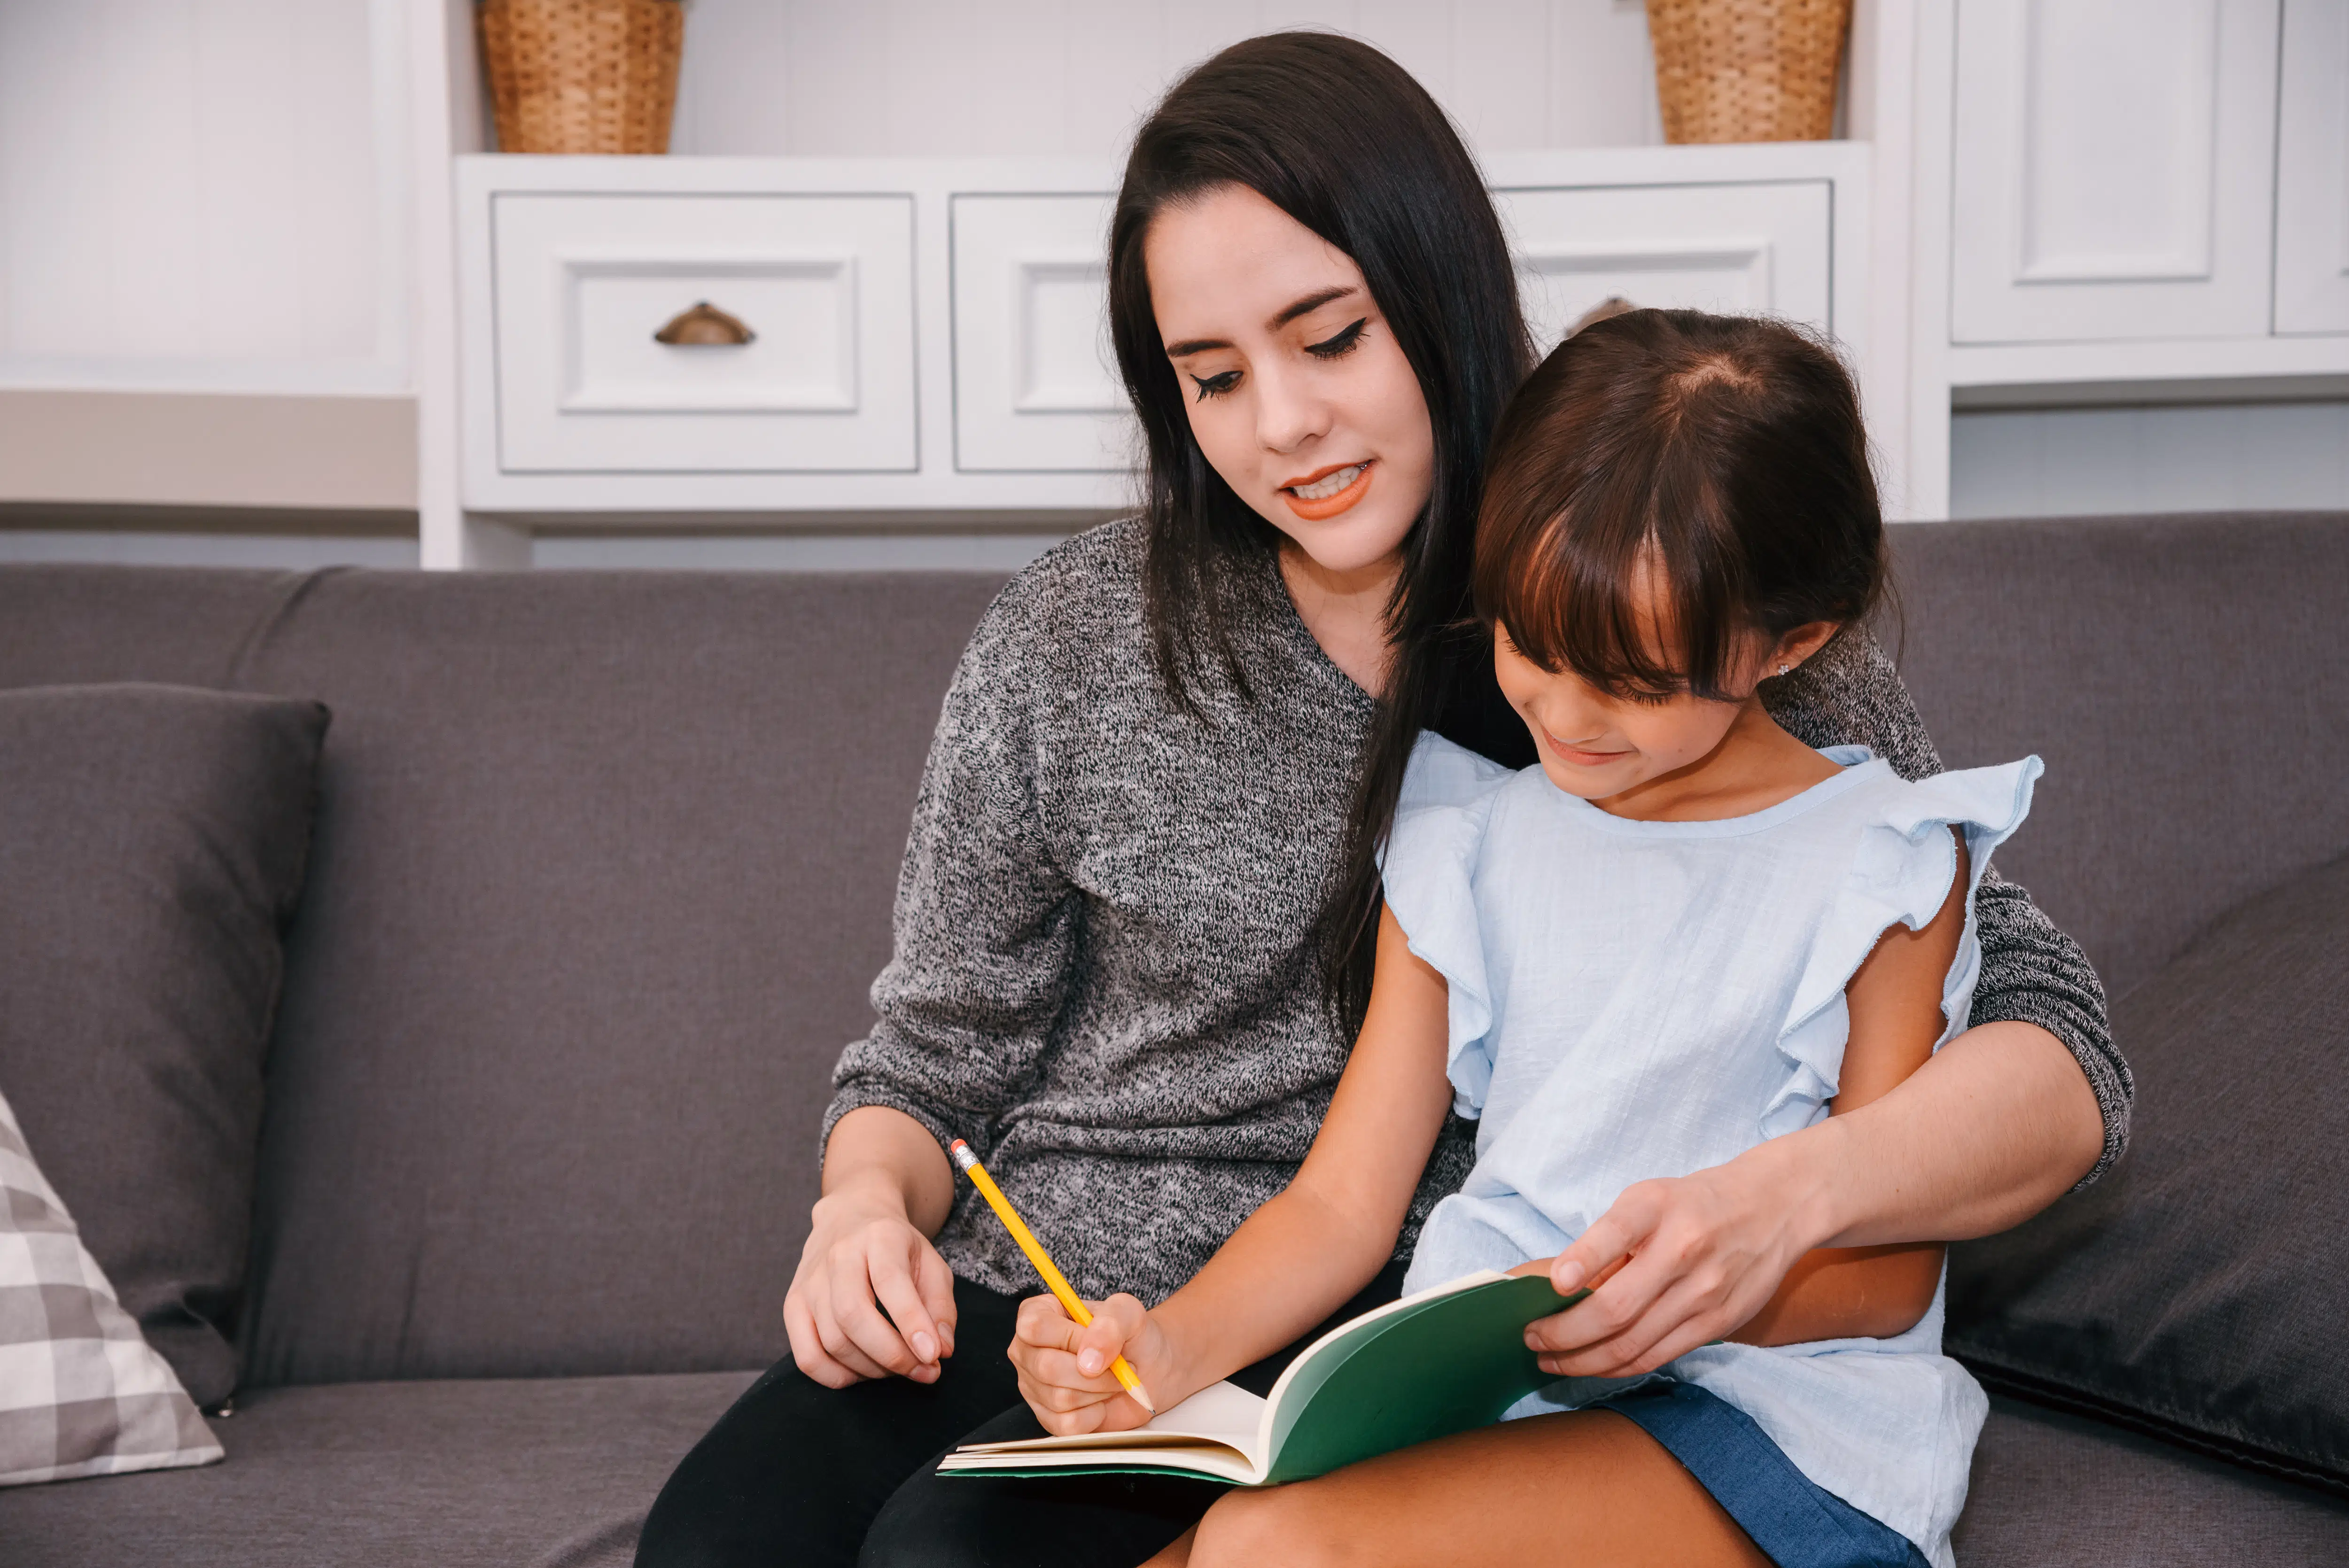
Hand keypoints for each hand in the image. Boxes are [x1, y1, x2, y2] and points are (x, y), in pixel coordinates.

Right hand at [783, 1181, 957, 1386]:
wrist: (850, 1217)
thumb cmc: (897, 1248)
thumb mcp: (931, 1263)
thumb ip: (941, 1307)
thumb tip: (940, 1351)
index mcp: (880, 1236)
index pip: (890, 1281)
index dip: (912, 1323)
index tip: (933, 1355)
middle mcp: (838, 1256)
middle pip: (853, 1315)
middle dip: (891, 1355)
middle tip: (922, 1370)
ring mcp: (810, 1281)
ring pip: (832, 1340)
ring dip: (871, 1368)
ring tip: (898, 1366)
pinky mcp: (793, 1305)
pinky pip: (806, 1357)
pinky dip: (835, 1376)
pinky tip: (862, 1371)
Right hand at [1010, 1291, 1168, 1435]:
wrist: (1149, 1369)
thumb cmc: (1132, 1335)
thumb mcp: (1128, 1312)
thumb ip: (1110, 1323)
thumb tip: (1087, 1361)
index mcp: (1037, 1313)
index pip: (1035, 1327)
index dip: (1071, 1338)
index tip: (1101, 1342)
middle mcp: (1027, 1350)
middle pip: (1046, 1367)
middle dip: (1095, 1372)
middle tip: (1119, 1367)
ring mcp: (1033, 1386)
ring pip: (1059, 1398)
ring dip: (1099, 1391)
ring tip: (1112, 1381)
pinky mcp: (1047, 1418)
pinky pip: (1067, 1424)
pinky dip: (1095, 1415)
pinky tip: (1101, 1401)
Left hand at [1522, 1157, 1818, 1377]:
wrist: (1773, 1208)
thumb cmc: (1692, 1204)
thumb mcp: (1647, 1200)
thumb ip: (1609, 1241)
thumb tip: (1561, 1291)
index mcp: (1657, 1208)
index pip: (1614, 1234)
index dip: (1581, 1262)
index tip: (1553, 1285)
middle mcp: (1683, 1250)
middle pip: (1616, 1309)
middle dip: (1564, 1334)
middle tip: (1530, 1339)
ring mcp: (1704, 1292)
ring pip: (1633, 1345)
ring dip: (1582, 1360)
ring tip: (1550, 1360)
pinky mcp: (1718, 1323)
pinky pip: (1657, 1356)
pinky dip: (1617, 1366)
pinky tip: (1591, 1365)